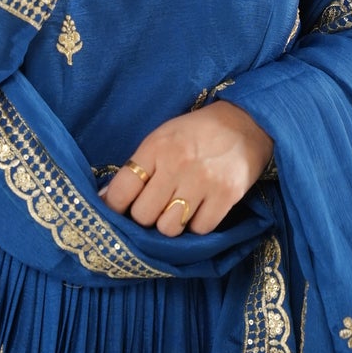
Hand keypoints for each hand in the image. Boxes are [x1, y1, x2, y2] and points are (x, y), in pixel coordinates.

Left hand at [100, 100, 274, 236]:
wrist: (246, 123)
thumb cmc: (196, 133)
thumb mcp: (161, 139)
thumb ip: (136, 168)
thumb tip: (105, 199)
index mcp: (155, 147)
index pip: (121, 190)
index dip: (114, 207)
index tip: (117, 212)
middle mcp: (177, 164)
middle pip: (143, 215)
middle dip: (145, 216)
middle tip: (154, 208)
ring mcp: (203, 181)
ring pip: (169, 228)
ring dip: (170, 224)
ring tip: (177, 209)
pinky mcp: (227, 196)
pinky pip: (199, 229)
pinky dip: (196, 225)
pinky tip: (199, 209)